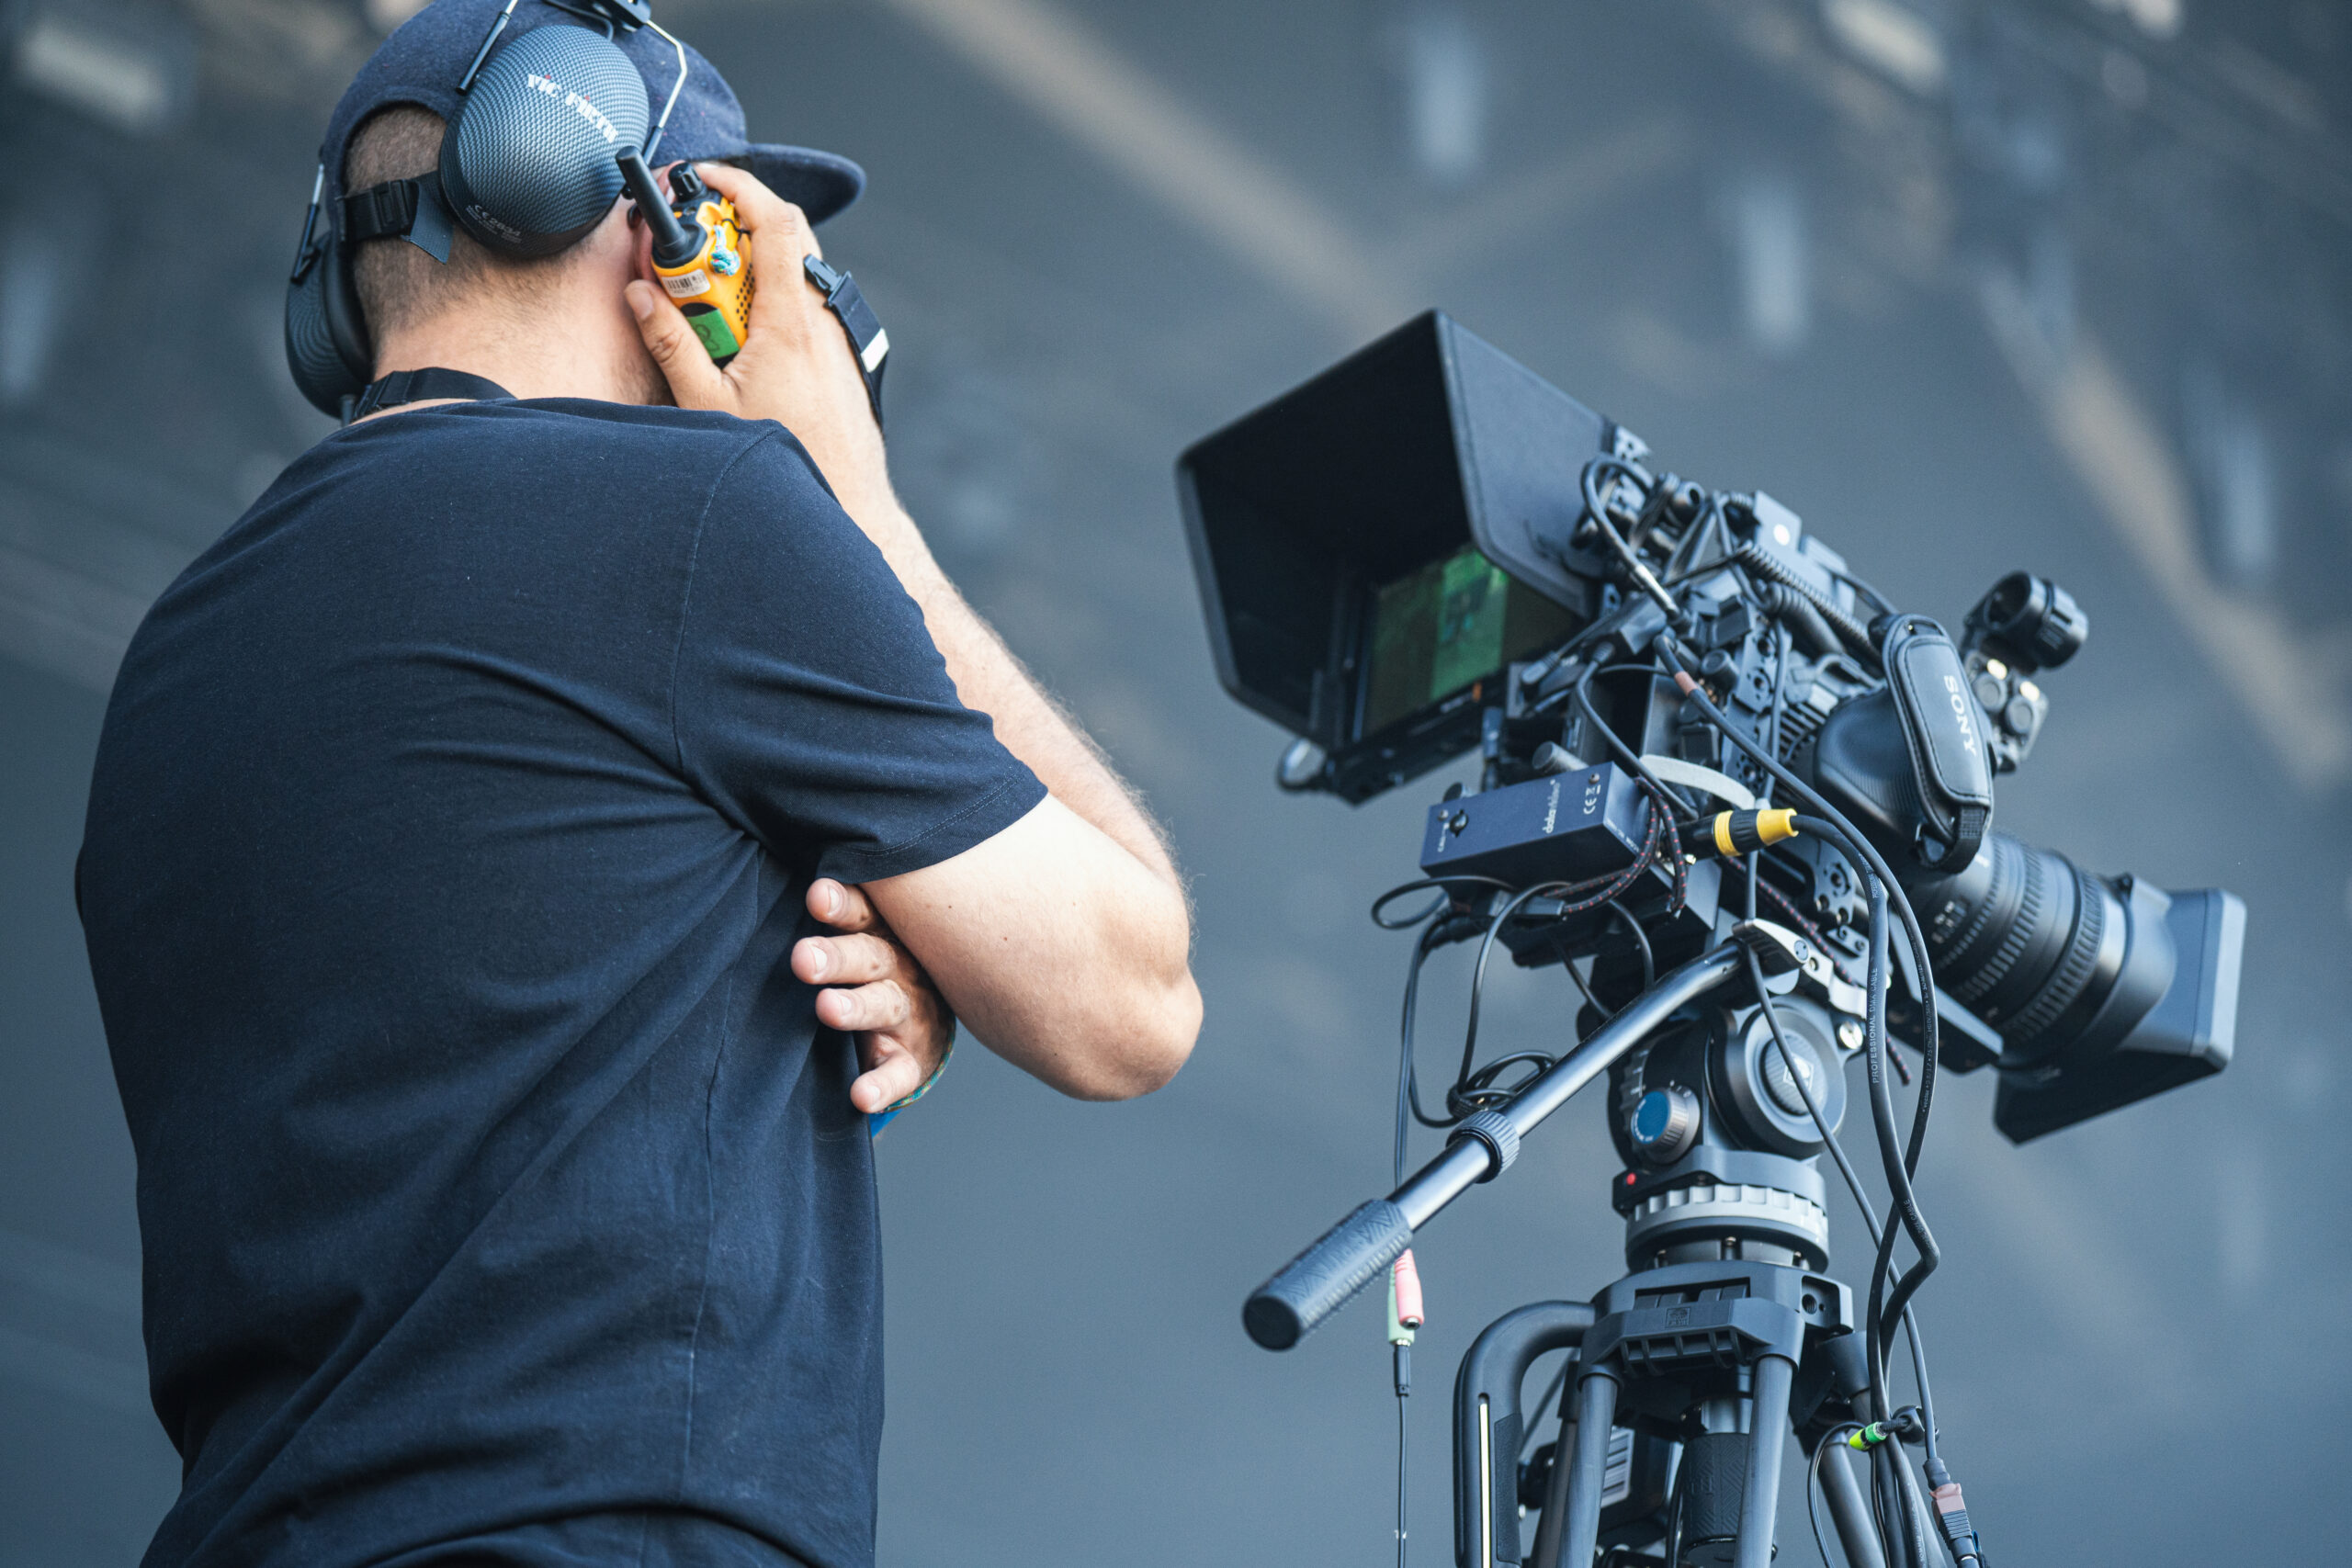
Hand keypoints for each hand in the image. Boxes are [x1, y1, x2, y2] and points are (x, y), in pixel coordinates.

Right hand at [623, 162, 892, 522]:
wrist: (848, 500)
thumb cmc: (786, 458)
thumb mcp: (708, 405)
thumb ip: (671, 344)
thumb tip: (642, 298)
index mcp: (789, 322)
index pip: (774, 223)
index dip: (739, 186)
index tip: (704, 179)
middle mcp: (820, 319)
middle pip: (786, 235)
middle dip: (736, 223)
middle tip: (693, 243)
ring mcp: (836, 335)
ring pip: (795, 271)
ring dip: (751, 268)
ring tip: (711, 302)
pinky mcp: (842, 354)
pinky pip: (805, 305)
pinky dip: (771, 300)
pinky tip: (743, 336)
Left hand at [791, 878, 954, 1114]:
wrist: (928, 1021)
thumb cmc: (876, 964)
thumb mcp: (863, 931)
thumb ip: (833, 910)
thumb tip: (784, 876)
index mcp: (881, 933)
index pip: (863, 911)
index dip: (841, 903)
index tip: (816, 897)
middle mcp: (900, 968)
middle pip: (869, 957)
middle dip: (837, 957)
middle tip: (803, 958)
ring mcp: (910, 1014)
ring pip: (884, 1007)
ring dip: (856, 1008)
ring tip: (828, 1009)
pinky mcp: (912, 1060)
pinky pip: (899, 1073)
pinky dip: (882, 1085)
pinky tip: (860, 1096)